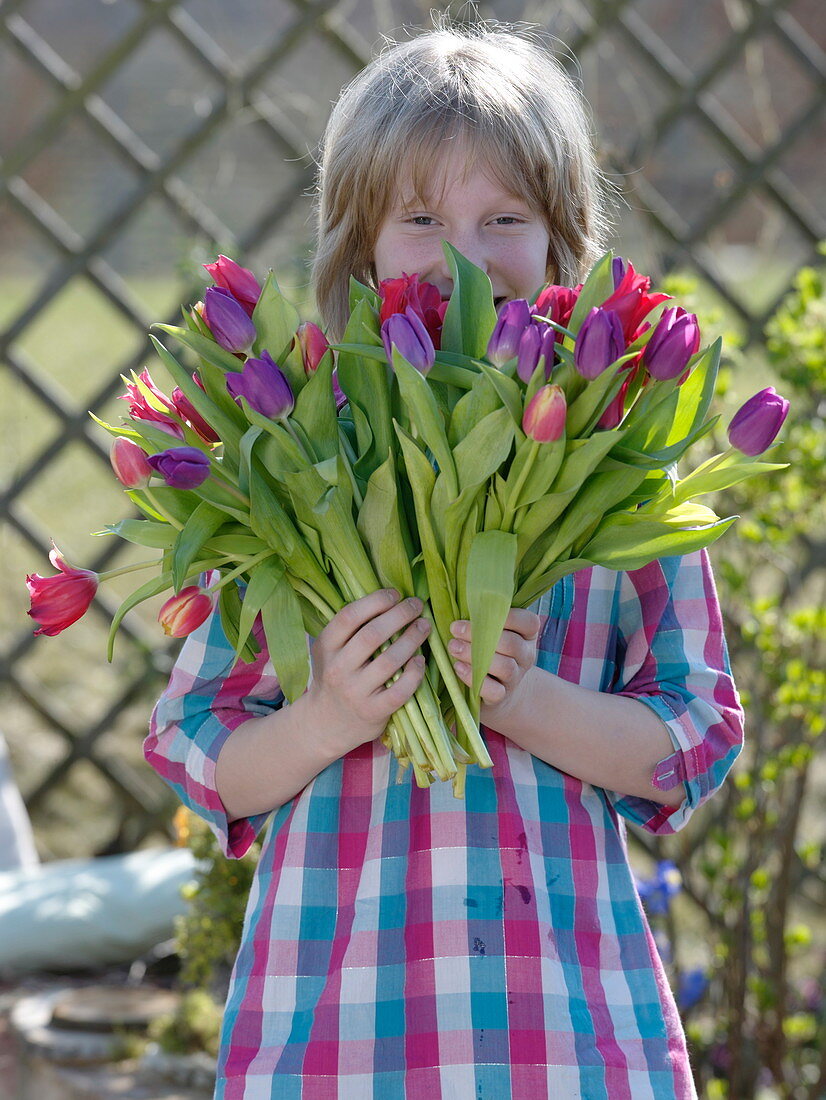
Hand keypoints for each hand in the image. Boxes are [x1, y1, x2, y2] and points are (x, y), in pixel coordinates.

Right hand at [306, 588, 430, 756]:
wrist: (326, 723)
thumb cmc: (335, 677)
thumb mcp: (331, 651)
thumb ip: (351, 629)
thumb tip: (389, 598)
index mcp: (326, 648)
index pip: (349, 617)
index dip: (375, 601)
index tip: (395, 594)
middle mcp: (338, 669)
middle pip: (372, 635)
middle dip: (400, 615)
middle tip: (416, 605)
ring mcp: (355, 692)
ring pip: (390, 661)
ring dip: (412, 639)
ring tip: (424, 626)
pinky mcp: (373, 711)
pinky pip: (400, 689)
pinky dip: (414, 672)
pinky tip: (421, 660)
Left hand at [448, 608, 540, 727]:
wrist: (498, 690)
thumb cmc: (490, 651)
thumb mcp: (492, 633)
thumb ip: (484, 618)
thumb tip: (457, 599)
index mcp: (526, 635)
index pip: (528, 622)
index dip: (506, 616)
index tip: (476, 611)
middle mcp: (526, 656)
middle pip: (511, 644)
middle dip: (480, 635)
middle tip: (455, 629)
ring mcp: (516, 677)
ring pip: (504, 666)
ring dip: (475, 655)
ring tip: (453, 647)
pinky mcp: (502, 696)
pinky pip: (494, 690)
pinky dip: (474, 678)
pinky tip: (458, 668)